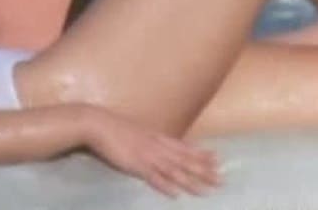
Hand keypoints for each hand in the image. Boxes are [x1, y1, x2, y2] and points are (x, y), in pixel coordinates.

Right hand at [83, 106, 219, 197]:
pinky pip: (152, 177)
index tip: (218, 161)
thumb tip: (158, 141)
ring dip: (190, 182)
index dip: (201, 155)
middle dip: (204, 171)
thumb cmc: (113, 127)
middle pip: (184, 161)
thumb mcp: (136, 130)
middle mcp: (156, 147)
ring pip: (173, 171)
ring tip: (206, 192)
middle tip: (221, 180)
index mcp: (156, 137)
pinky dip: (164, 186)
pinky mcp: (134, 165)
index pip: (184, 148)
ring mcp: (146, 156)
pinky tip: (175, 194)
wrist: (96, 123)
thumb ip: (149, 138)